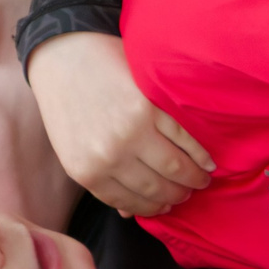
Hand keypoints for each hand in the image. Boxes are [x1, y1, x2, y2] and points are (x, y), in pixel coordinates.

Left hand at [26, 33, 214, 216]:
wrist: (62, 55)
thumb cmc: (67, 105)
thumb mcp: (73, 150)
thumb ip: (101, 180)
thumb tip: (129, 213)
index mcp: (87, 172)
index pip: (131, 202)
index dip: (154, 208)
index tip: (168, 206)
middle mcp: (109, 156)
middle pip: (156, 188)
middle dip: (177, 196)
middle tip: (189, 193)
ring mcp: (130, 132)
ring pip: (174, 167)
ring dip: (193, 178)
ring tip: (202, 179)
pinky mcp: (149, 107)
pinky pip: (181, 138)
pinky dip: (198, 153)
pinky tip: (206, 160)